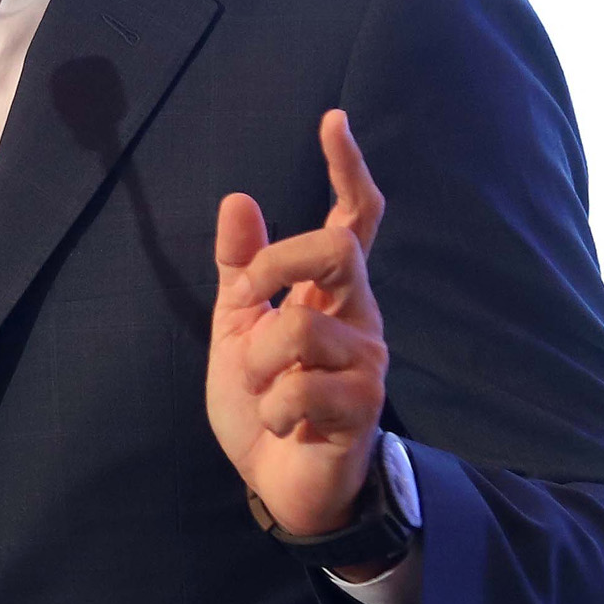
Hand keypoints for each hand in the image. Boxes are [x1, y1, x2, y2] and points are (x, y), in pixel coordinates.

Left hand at [208, 109, 390, 541]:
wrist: (281, 484)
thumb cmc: (266, 403)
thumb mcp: (236, 330)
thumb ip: (240, 270)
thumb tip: (238, 198)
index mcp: (329, 292)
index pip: (352, 219)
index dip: (347, 169)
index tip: (333, 119)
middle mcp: (359, 317)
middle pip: (336, 249)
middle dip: (276, 264)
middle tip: (246, 301)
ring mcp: (366, 362)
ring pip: (300, 328)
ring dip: (257, 364)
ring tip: (265, 392)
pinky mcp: (362, 408)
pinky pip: (299, 389)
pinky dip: (272, 409)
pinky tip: (285, 424)